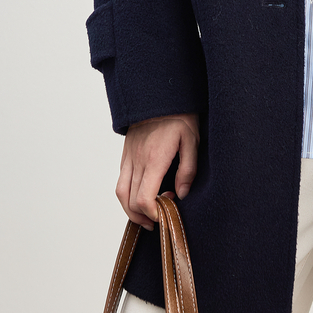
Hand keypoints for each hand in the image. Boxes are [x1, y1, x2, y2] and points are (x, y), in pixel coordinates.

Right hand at [116, 113, 199, 229]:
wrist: (160, 94)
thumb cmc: (179, 116)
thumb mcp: (192, 140)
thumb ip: (187, 170)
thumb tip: (182, 194)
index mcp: (154, 159)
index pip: (144, 198)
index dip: (153, 213)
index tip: (166, 214)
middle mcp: (137, 160)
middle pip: (130, 201)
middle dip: (144, 216)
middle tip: (160, 218)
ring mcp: (129, 156)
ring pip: (121, 192)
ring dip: (131, 210)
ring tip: (147, 215)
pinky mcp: (126, 153)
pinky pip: (121, 179)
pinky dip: (127, 194)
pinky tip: (141, 195)